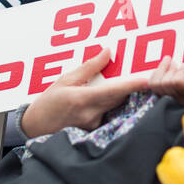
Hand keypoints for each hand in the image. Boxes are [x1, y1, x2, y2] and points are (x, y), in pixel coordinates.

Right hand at [20, 49, 149, 136]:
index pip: (113, 91)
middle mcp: (91, 115)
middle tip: (144, 76)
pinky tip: (103, 101)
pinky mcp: (95, 132)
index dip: (132, 85)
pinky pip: (108, 114)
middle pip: (119, 98)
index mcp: (83, 99)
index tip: (148, 79)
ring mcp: (94, 126)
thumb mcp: (65, 79)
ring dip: (118, 96)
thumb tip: (108, 52)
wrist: (35, 128)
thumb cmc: (48, 102)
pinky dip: (109, 105)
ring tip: (114, 87)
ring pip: (114, 106)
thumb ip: (89, 67)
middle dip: (131, 87)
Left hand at [147, 56, 183, 104]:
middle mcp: (179, 100)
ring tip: (170, 63)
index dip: (181, 71)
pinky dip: (154, 75)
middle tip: (177, 64)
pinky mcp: (159, 94)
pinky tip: (160, 69)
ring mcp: (168, 98)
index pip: (178, 82)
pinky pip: (151, 84)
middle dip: (171, 69)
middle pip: (166, 83)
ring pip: (157, 83)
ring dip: (162, 69)